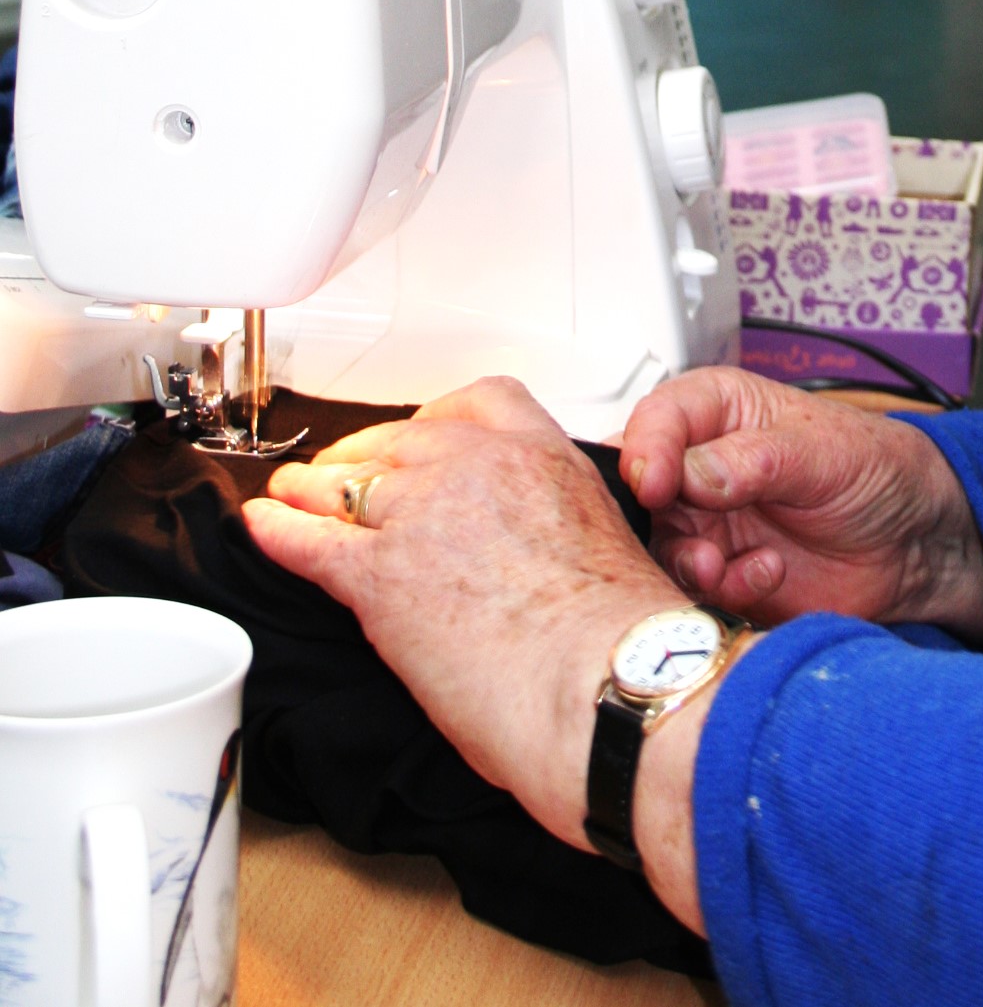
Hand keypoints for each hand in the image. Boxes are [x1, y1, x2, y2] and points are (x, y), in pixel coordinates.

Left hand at [242, 378, 682, 856]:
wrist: (604, 680)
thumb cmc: (619, 639)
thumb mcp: (608, 543)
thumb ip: (561, 526)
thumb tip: (545, 553)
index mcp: (540, 455)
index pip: (476, 401)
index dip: (435, 417)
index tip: (421, 432)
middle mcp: (476, 468)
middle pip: (398, 438)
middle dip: (365, 455)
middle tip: (347, 472)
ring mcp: (422, 515)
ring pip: (345, 484)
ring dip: (310, 488)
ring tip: (291, 492)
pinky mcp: (379, 576)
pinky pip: (310, 540)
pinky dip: (278, 532)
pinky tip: (262, 527)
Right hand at [621, 369, 982, 642]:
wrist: (917, 545)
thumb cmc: (877, 472)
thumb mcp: (822, 452)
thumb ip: (755, 459)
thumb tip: (691, 472)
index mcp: (720, 412)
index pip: (656, 419)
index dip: (646, 450)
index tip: (655, 484)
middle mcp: (702, 467)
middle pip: (639, 490)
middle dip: (651, 521)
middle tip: (686, 539)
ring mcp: (710, 524)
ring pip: (658, 546)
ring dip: (684, 563)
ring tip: (720, 567)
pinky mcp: (724, 576)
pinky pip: (696, 591)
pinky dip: (723, 590)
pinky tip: (766, 575)